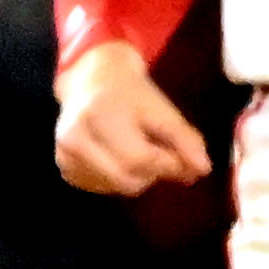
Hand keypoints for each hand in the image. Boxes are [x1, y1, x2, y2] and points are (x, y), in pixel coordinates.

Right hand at [51, 44, 210, 195]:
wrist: (91, 80)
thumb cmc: (131, 93)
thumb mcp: (163, 109)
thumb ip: (185, 139)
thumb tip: (203, 170)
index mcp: (99, 115)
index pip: (140, 159)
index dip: (167, 164)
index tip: (182, 157)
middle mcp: (75, 138)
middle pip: (128, 179)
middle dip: (153, 172)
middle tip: (161, 153)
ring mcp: (66, 156)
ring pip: (117, 187)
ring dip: (137, 176)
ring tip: (137, 148)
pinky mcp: (65, 169)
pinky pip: (104, 188)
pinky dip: (120, 178)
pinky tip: (119, 155)